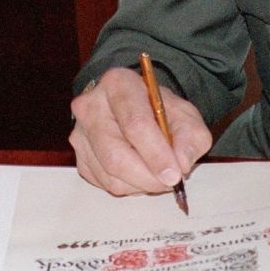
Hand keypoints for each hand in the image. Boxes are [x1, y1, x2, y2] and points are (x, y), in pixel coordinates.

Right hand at [70, 67, 212, 195]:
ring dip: (140, 184)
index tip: (174, 174)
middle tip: (170, 182)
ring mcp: (80, 132)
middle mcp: (91, 105)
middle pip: (116, 154)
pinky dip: (128, 186)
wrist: (138, 109)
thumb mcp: (186, 116)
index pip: (135, 124)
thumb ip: (190, 137)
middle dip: (148, 176)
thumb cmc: (159, 110)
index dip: (156, 154)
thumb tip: (182, 163)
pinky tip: (141, 174)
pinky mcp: (79, 155)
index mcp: (119, 84)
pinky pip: (103, 182)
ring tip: (158, 175)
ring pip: (109, 173)